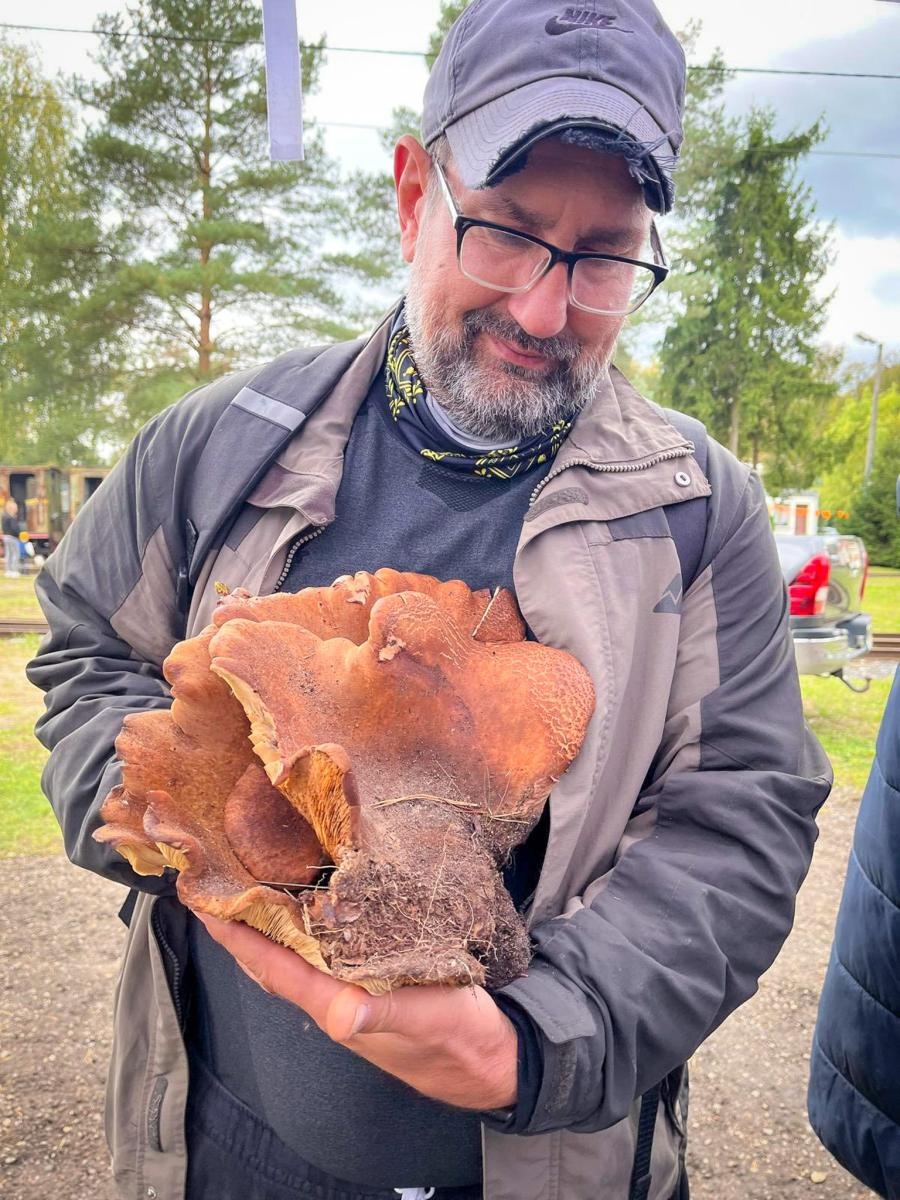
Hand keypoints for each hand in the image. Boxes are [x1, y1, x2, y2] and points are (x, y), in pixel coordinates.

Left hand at [195, 913, 517, 1110]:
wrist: (493, 1058)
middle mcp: (335, 1001)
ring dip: (268, 929)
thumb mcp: (426, 1018)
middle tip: (217, 886)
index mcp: (338, 1005)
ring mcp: (351, 995)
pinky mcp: (371, 986)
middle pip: (273, 963)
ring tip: (249, 892)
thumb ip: (382, 1015)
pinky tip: (309, 912)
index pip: (274, 966)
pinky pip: (324, 956)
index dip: (238, 937)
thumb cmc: (459, 1037)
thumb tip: (341, 1016)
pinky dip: (306, 932)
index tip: (206, 903)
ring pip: (295, 959)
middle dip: (242, 928)